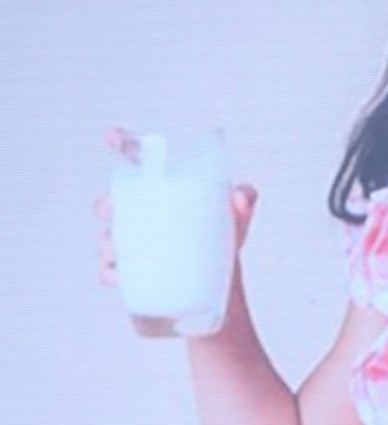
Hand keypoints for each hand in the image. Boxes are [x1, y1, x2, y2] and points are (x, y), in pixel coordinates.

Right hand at [94, 127, 257, 285]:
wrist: (220, 287)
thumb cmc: (223, 245)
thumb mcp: (237, 221)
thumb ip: (244, 201)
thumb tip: (240, 195)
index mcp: (162, 195)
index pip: (136, 164)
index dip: (121, 145)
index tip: (111, 136)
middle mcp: (142, 217)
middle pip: (110, 203)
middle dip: (105, 204)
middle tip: (115, 210)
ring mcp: (134, 246)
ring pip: (107, 238)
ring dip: (105, 242)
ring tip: (118, 249)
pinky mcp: (133, 275)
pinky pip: (110, 272)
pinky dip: (108, 273)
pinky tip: (116, 275)